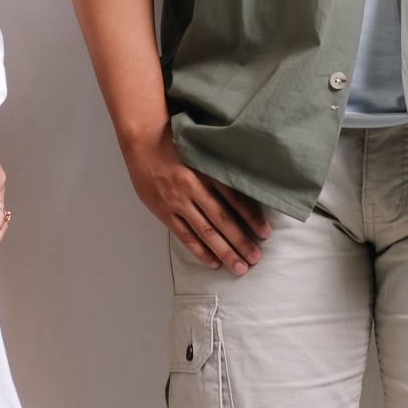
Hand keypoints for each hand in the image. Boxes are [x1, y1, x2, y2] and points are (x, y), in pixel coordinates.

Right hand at [124, 125, 270, 275]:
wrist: (142, 140)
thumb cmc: (175, 142)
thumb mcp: (202, 150)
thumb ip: (219, 169)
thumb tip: (245, 188)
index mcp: (205, 170)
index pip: (234, 198)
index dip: (251, 217)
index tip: (265, 233)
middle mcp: (192, 187)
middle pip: (222, 220)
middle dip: (241, 242)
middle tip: (256, 258)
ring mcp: (176, 201)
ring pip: (205, 232)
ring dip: (224, 251)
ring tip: (239, 266)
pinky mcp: (163, 211)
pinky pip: (184, 235)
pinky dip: (199, 250)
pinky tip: (213, 261)